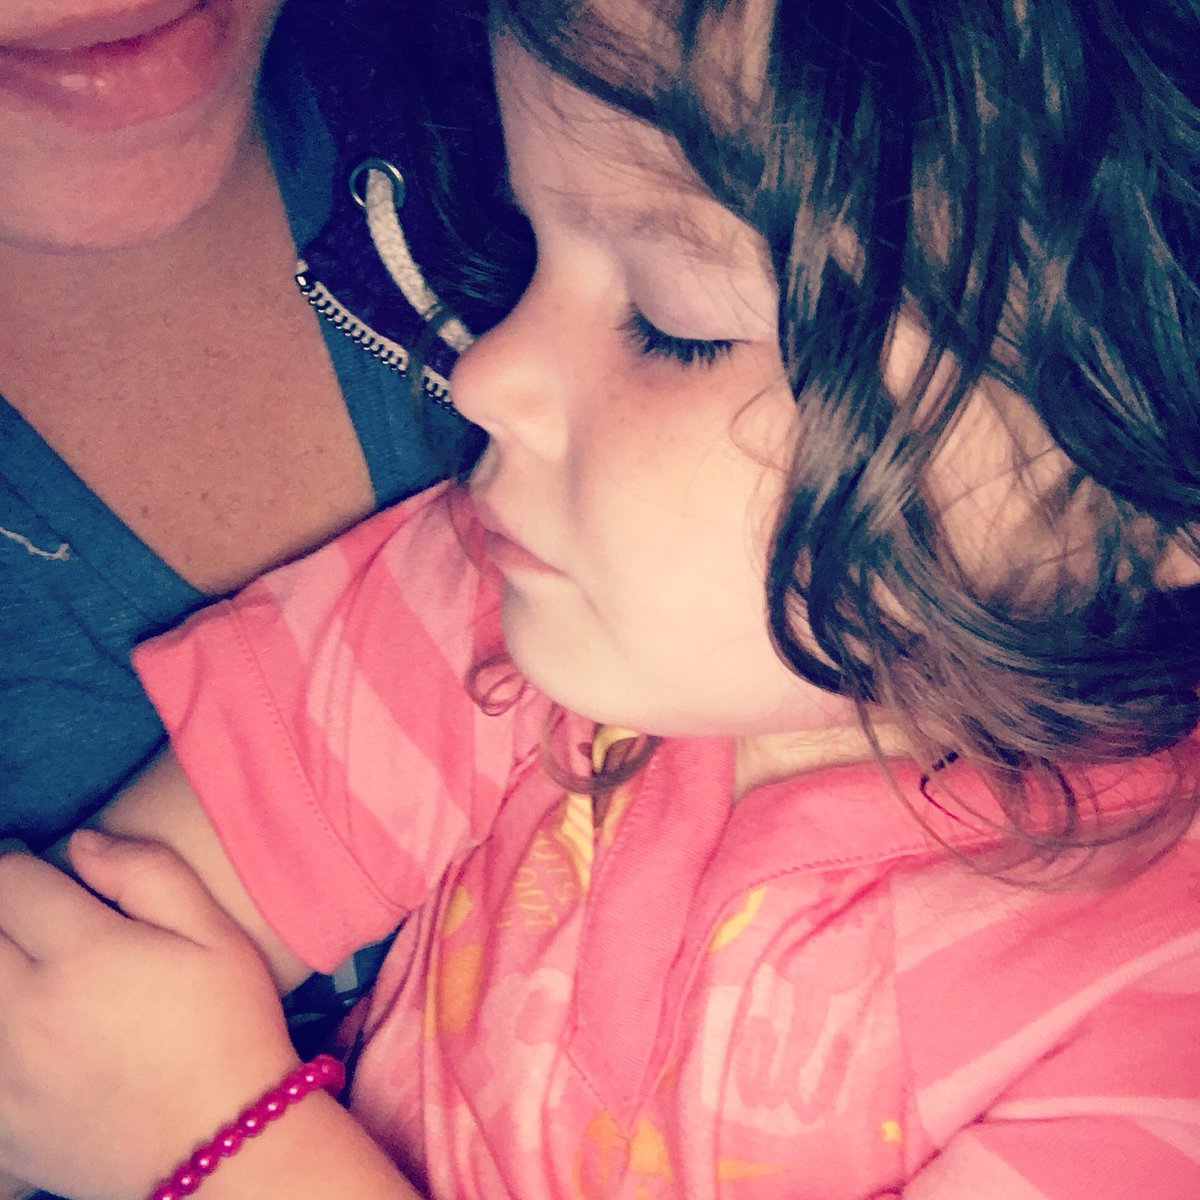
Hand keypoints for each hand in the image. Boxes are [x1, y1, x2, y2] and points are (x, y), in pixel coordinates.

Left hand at [0, 834, 298, 1199]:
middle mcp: (25, 1011)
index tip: (32, 869)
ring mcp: (1, 1074)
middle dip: (0, 916)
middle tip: (26, 919)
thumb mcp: (216, 935)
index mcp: (84, 954)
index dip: (18, 865)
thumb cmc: (230, 1029)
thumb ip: (148, 873)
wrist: (225, 1150)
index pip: (11, 882)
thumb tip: (82, 843)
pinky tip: (25, 1034)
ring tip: (26, 971)